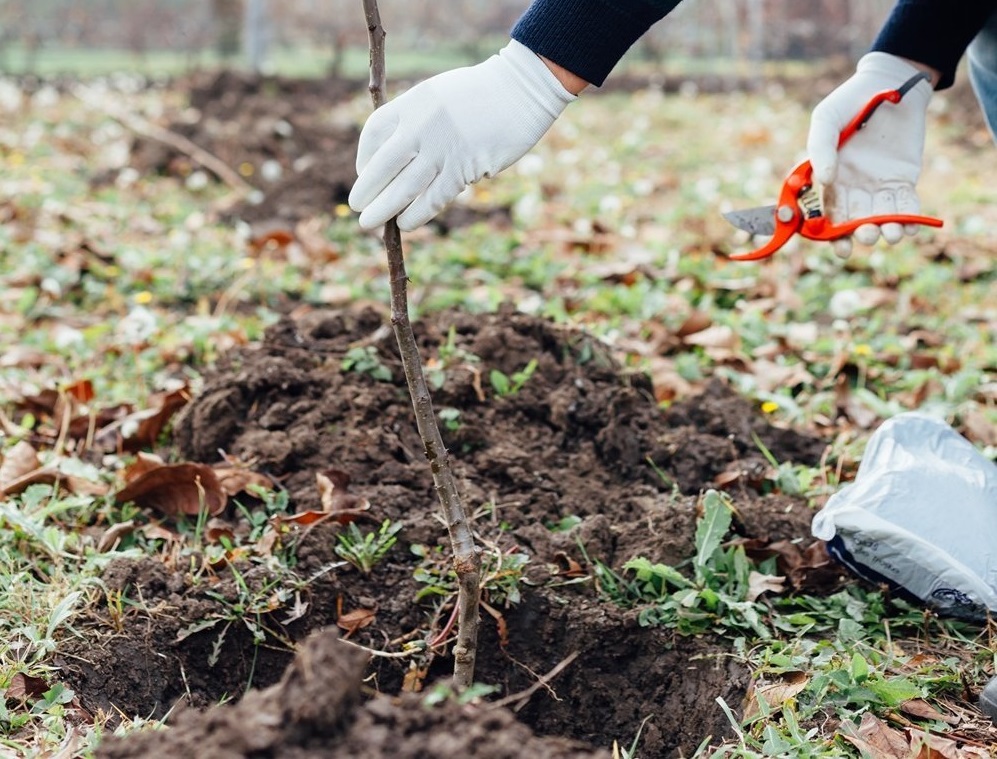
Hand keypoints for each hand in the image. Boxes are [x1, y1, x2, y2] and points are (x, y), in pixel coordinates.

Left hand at [348, 40, 575, 230]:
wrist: (522, 90)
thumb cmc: (480, 94)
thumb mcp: (437, 94)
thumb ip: (416, 120)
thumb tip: (397, 158)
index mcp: (412, 102)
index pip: (374, 133)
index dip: (364, 157)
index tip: (364, 172)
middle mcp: (423, 125)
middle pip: (383, 165)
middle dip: (367, 191)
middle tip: (358, 209)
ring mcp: (444, 147)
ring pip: (405, 187)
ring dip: (384, 210)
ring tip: (369, 224)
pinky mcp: (466, 167)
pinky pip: (434, 198)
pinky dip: (416, 214)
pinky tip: (405, 223)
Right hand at [807, 52, 932, 257]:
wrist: (890, 83)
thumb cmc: (850, 101)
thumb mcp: (826, 119)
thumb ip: (820, 149)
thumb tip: (823, 181)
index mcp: (830, 179)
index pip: (828, 214)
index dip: (833, 234)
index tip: (841, 247)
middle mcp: (853, 187)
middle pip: (855, 220)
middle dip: (861, 234)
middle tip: (867, 236)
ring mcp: (879, 184)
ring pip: (881, 216)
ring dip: (885, 230)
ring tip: (890, 235)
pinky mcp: (903, 179)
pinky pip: (905, 204)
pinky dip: (908, 218)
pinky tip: (910, 227)